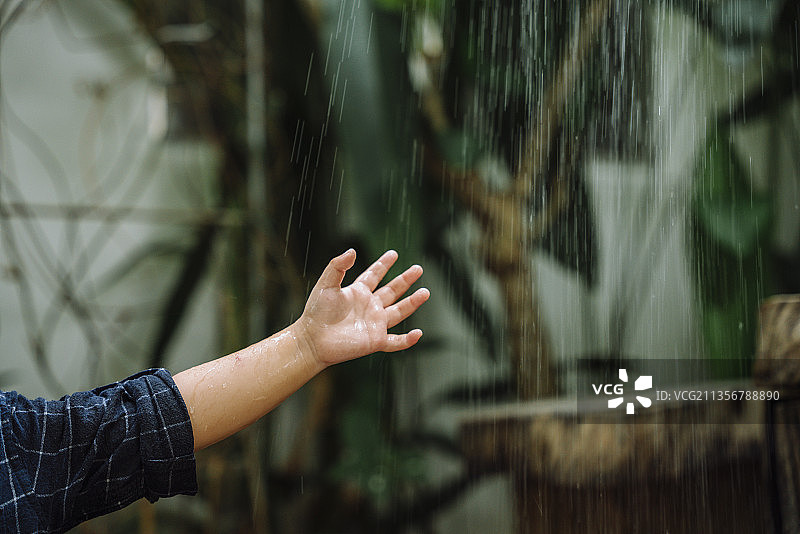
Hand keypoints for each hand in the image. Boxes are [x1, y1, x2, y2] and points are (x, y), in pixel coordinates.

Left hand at [294, 249, 429, 366]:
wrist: (313, 340)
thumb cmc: (316, 313)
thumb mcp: (326, 285)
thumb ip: (337, 266)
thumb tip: (352, 251)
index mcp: (358, 293)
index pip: (374, 275)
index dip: (383, 264)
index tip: (393, 254)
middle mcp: (369, 307)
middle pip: (392, 291)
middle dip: (405, 280)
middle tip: (418, 269)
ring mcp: (374, 324)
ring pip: (399, 312)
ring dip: (412, 303)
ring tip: (425, 292)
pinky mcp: (375, 341)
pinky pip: (395, 342)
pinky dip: (407, 340)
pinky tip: (418, 334)